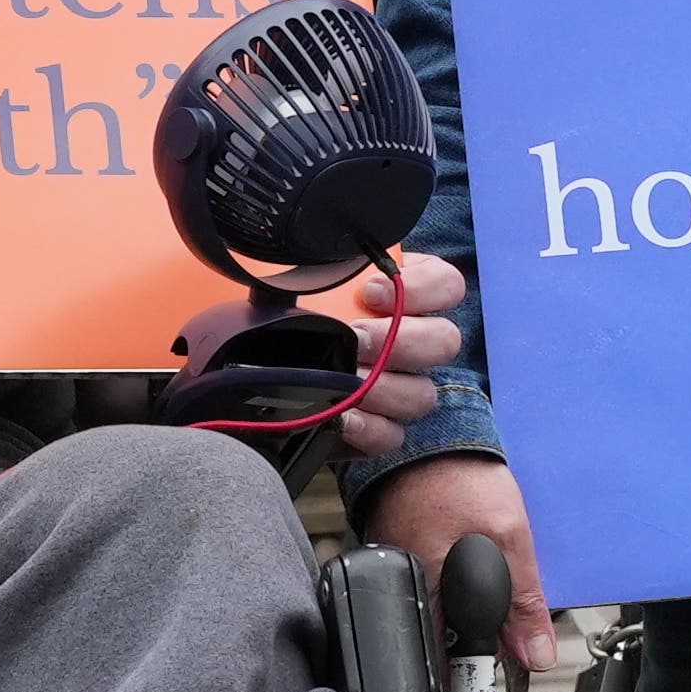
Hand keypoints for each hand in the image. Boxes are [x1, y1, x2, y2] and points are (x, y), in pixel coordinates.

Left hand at [173, 248, 473, 465]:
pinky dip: (371, 429)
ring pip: (423, 393)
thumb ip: (303, 264)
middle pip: (443, 341)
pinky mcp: (377, 428)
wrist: (244, 365)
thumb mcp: (284, 277)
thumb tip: (289, 256)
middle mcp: (408, 340)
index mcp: (398, 293)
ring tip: (347, 381)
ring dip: (386, 388)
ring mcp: (398, 387)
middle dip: (402, 340)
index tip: (370, 291)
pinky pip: (393, 435)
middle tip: (356, 338)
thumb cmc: (270, 310)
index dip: (423, 287)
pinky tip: (342, 418)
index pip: (446, 284)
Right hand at [357, 443, 558, 670]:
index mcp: (423, 587)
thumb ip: (523, 600)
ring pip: (446, 608)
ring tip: (493, 574)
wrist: (434, 434)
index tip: (497, 669)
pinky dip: (462, 578)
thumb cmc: (461, 475)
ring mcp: (401, 566)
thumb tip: (536, 653)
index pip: (444, 657)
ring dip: (474, 604)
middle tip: (507, 608)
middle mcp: (404, 582)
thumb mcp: (510, 536)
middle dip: (481, 631)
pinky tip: (476, 559)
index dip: (476, 666)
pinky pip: (439, 581)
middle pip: (446, 635)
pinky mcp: (406, 551)